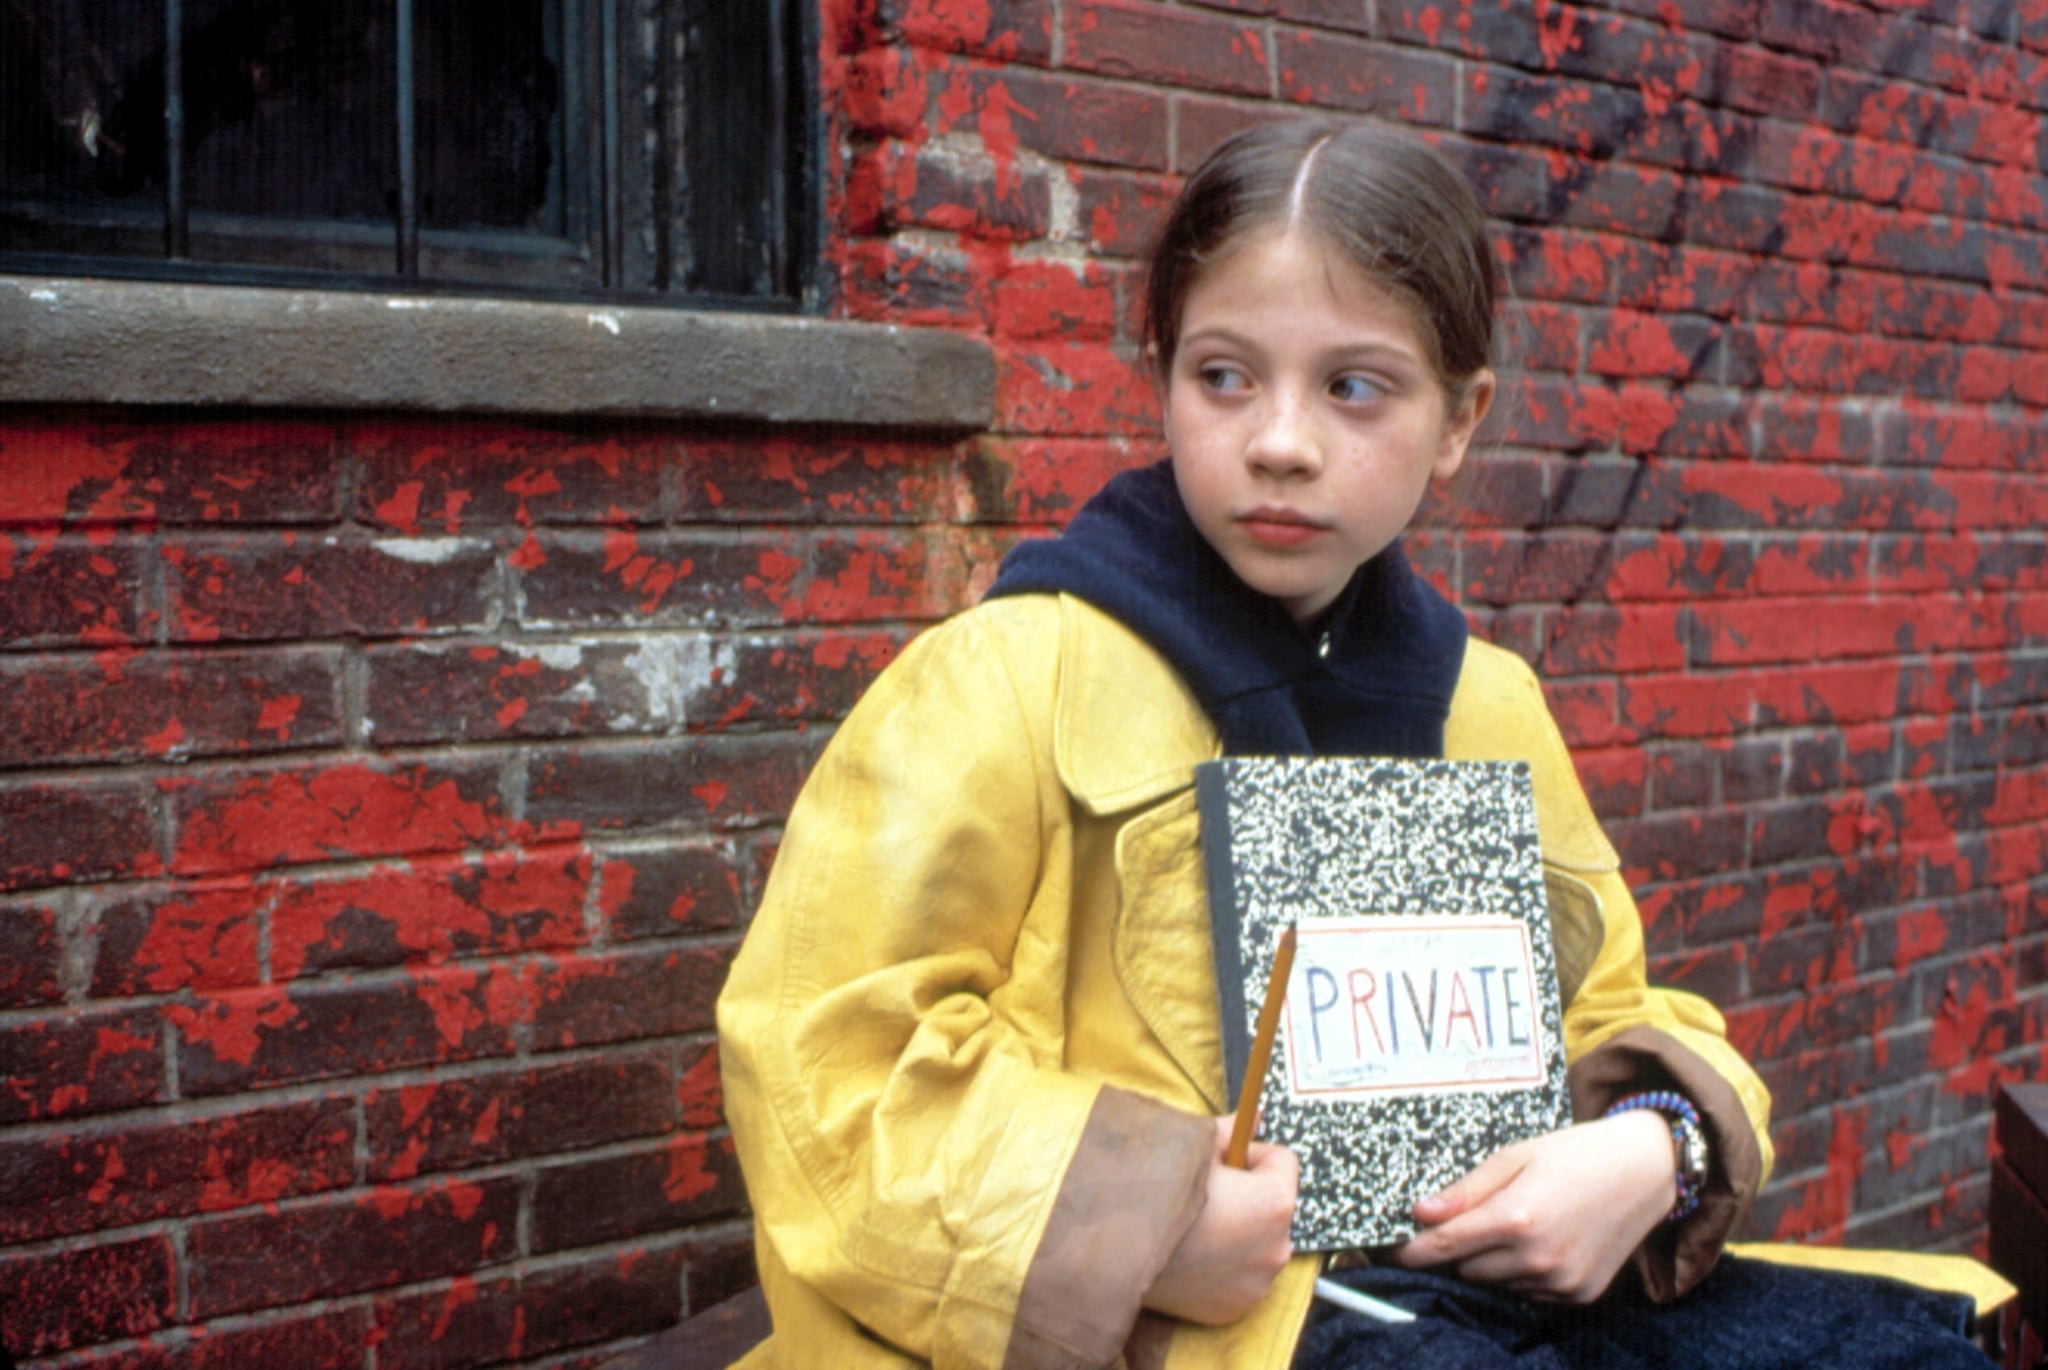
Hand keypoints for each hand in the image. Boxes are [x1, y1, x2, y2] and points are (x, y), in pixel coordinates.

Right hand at [1144, 1117, 1299, 1324]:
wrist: (1116, 1252)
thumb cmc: (1157, 1193)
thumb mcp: (1192, 1148)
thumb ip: (1230, 1130)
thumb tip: (1253, 1117)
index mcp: (1274, 1202)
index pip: (1282, 1161)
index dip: (1249, 1153)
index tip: (1222, 1163)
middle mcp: (1278, 1246)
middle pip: (1273, 1205)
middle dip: (1248, 1196)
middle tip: (1206, 1197)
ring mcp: (1259, 1282)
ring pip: (1259, 1241)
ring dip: (1240, 1233)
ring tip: (1196, 1228)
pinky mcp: (1238, 1307)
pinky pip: (1242, 1275)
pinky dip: (1226, 1266)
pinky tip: (1193, 1257)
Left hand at [1386, 1110, 1674, 1303]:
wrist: (1645, 1170)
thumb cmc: (1574, 1153)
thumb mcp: (1514, 1156)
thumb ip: (1465, 1190)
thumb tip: (1419, 1212)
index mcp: (1516, 1218)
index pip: (1443, 1248)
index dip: (1411, 1251)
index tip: (1390, 1251)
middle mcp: (1538, 1257)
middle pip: (1466, 1269)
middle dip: (1460, 1248)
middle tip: (1477, 1217)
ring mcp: (1561, 1281)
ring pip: (1496, 1284)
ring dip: (1493, 1262)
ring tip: (1521, 1222)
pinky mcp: (1580, 1294)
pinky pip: (1529, 1292)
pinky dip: (1524, 1273)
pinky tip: (1544, 1240)